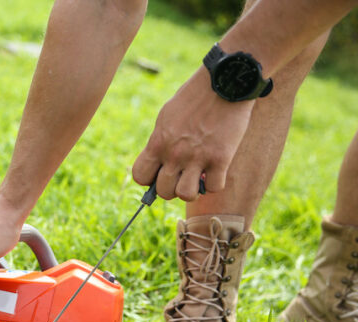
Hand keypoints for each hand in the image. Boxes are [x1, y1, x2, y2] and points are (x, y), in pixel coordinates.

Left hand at [132, 68, 254, 200]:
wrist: (226, 80)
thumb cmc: (195, 96)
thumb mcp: (167, 117)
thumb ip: (161, 141)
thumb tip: (159, 163)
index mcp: (158, 142)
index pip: (140, 176)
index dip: (149, 179)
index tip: (160, 173)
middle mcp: (174, 153)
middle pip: (163, 191)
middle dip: (172, 188)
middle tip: (182, 175)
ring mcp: (197, 157)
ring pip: (186, 195)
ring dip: (192, 190)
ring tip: (198, 177)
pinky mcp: (221, 158)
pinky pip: (214, 187)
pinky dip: (216, 183)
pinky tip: (217, 171)